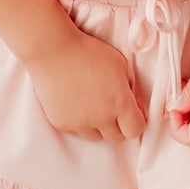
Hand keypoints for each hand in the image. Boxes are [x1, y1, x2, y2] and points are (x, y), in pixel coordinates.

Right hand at [24, 25, 147, 143]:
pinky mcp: (62, 123)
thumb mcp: (119, 62)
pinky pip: (75, 130)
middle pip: (117, 137)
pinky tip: (75, 102)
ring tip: (92, 106)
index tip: (132, 108)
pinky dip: (78, 121)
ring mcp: (80, 123)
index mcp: (120, 103)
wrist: (52, 50)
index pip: (136, 129)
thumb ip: (128, 85)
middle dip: (119, 125)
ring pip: (95, 137)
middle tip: (112, 107)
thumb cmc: (88, 51)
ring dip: (98, 126)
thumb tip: (130, 99)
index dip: (136, 120)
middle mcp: (102, 118)